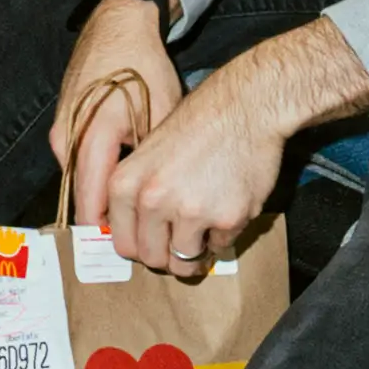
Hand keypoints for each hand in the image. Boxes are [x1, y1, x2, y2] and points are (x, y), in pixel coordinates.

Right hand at [50, 0, 176, 222]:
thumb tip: (162, 205)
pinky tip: (122, 180)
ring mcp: (60, 131)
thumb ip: (152, 161)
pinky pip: (78, 162)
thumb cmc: (142, 66)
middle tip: (139, 237)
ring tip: (133, 214)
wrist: (117, 24)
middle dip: (107, 220)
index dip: (111, 232)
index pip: (90, 205)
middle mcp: (66, 140)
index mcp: (90, 138)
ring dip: (103, 198)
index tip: (135, 248)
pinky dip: (98, 176)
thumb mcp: (160, 114)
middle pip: (82, 198)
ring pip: (80, 181)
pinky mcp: (63, 125)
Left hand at [89, 17, 368, 278]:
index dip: (142, 246)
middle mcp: (152, 202)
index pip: (123, 245)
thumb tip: (135, 238)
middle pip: (152, 259)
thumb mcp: (148, 155)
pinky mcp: (227, 219)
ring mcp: (190, 212)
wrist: (244, 106)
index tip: (156, 241)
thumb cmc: (197, 125)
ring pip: (184, 262)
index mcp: (125, 186)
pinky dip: (224, 235)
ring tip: (205, 226)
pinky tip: (227, 204)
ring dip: (195, 251)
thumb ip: (136, 196)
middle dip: (168, 255)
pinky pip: (220, 248)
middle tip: (183, 239)